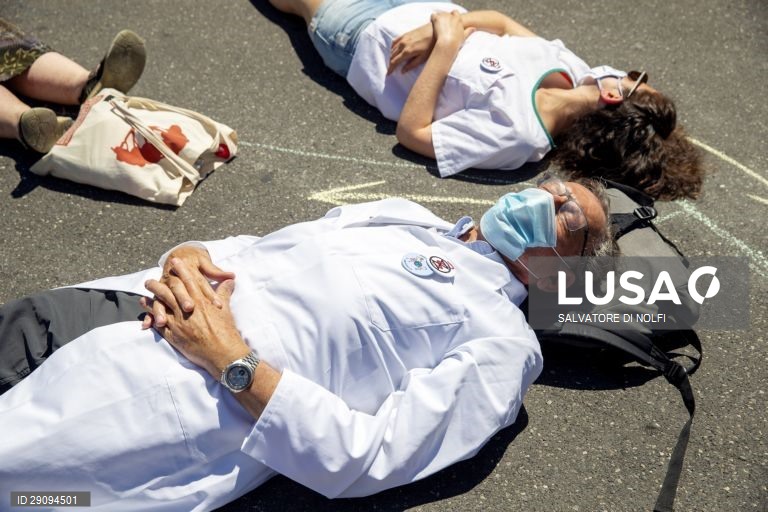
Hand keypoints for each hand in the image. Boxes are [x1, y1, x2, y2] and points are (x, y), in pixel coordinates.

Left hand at [141, 258, 248, 376]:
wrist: (222, 351)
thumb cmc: (226, 331)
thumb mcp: (226, 309)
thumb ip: (224, 293)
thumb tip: (230, 280)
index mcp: (202, 301)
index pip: (189, 280)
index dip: (182, 270)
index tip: (175, 261)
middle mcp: (188, 308)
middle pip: (172, 289)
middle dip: (162, 280)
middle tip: (155, 274)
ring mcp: (179, 321)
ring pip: (162, 302)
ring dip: (153, 293)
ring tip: (147, 285)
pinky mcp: (174, 334)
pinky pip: (158, 321)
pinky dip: (150, 312)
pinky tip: (145, 305)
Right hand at [388, 23, 434, 74]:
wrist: (436, 30)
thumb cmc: (432, 45)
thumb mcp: (423, 58)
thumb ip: (412, 65)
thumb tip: (402, 71)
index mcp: (407, 52)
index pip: (395, 62)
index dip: (390, 69)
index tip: (388, 74)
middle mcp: (403, 44)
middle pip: (392, 56)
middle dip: (390, 63)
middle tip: (391, 70)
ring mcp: (403, 38)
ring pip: (392, 49)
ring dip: (391, 56)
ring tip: (393, 62)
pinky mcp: (405, 34)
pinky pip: (395, 41)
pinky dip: (392, 47)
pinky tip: (394, 50)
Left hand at [430, 11, 473, 50]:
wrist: (448, 44)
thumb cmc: (456, 43)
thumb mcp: (464, 36)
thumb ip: (468, 31)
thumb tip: (474, 28)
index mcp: (458, 19)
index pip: (455, 13)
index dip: (451, 17)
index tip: (449, 23)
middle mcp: (452, 16)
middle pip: (447, 14)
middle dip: (444, 19)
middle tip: (441, 28)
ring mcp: (444, 16)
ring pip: (440, 14)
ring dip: (438, 20)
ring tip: (436, 28)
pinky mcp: (437, 18)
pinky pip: (433, 16)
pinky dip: (432, 19)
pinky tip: (432, 26)